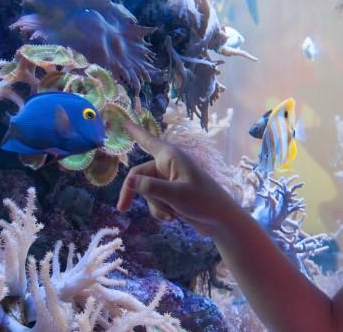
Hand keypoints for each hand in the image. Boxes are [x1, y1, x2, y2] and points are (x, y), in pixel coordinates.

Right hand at [117, 121, 235, 235]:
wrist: (220, 220)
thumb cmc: (203, 201)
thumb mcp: (175, 195)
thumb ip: (150, 187)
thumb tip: (128, 181)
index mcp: (170, 156)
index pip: (148, 141)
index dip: (136, 133)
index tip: (125, 123)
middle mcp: (168, 165)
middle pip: (138, 175)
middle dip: (135, 192)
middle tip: (122, 209)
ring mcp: (169, 180)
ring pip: (146, 191)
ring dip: (155, 205)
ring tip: (171, 214)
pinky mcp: (171, 194)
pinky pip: (154, 200)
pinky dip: (160, 210)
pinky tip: (172, 217)